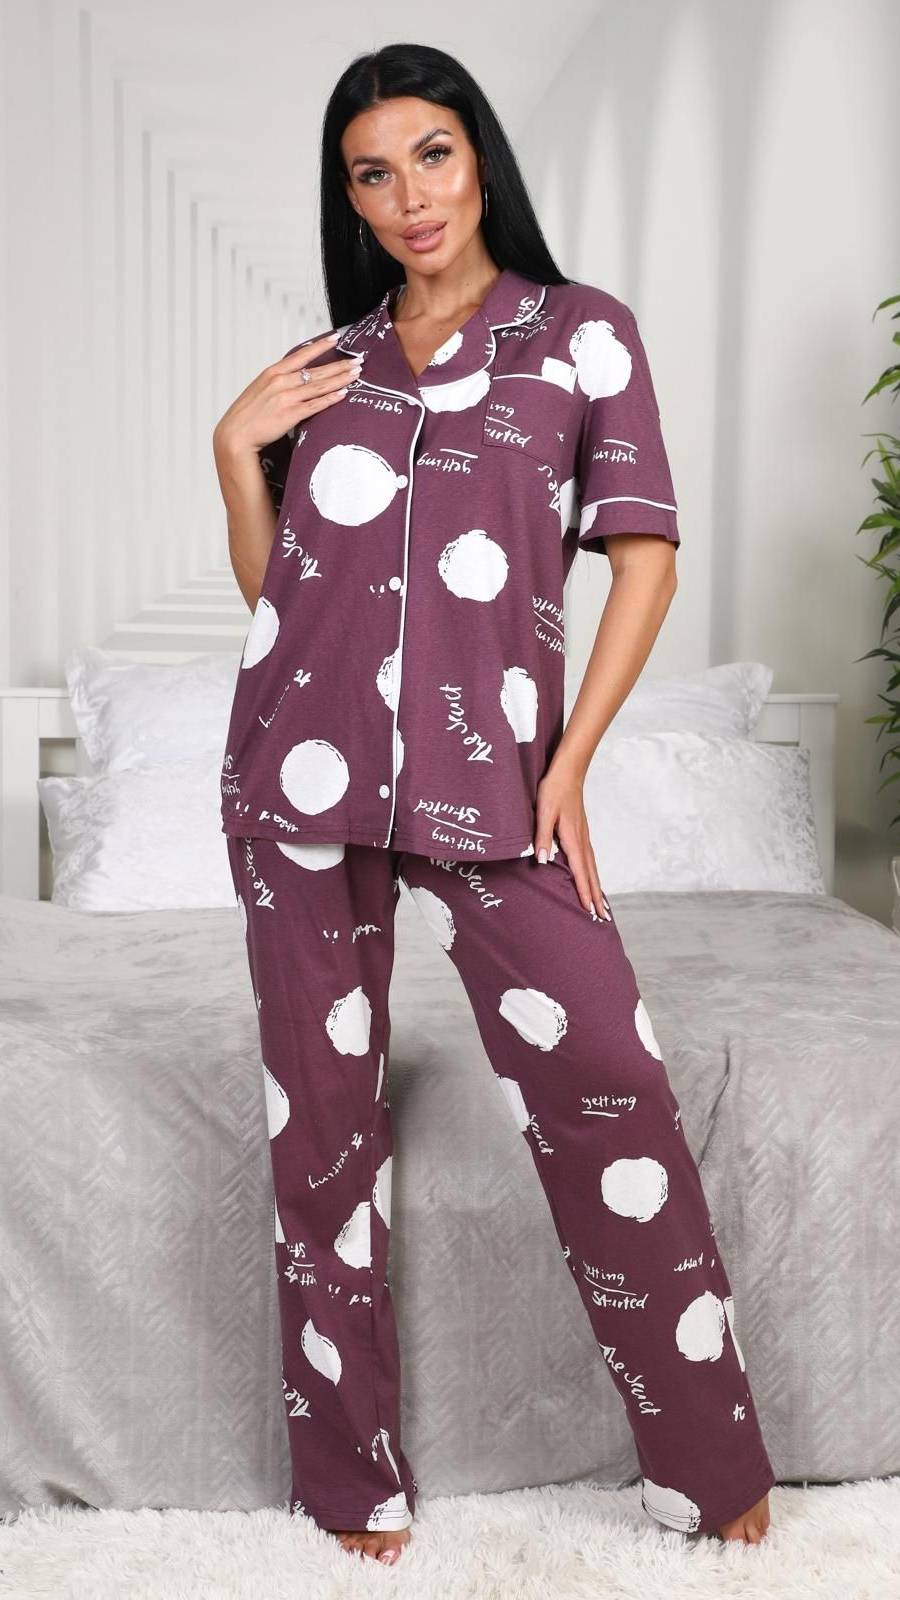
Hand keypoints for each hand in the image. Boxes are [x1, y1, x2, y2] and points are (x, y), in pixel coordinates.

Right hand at [212, 331, 361, 462]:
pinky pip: (315, 405)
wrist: (235, 434)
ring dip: (340, 379)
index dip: (321, 346)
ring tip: (356, 374)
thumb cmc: (247, 414)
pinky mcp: (290, 415)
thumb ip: (278, 381)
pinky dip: (330, 399)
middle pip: (316, 370)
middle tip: (357, 360)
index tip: (336, 337)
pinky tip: (343, 394)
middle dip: (339, 365)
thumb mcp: (260, 389)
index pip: (301, 355)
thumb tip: (295, 377)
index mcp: (273, 372)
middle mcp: (281, 381)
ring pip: (319, 386)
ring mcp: (287, 398)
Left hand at [533, 765, 611, 920]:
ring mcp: (584, 837)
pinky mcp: (582, 832)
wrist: (568, 772)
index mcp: (572, 839)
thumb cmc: (553, 790)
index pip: (580, 872)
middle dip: (597, 897)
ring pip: (593, 868)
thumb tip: (541, 861)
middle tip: (604, 918)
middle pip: (591, 874)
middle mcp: (582, 841)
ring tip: (602, 905)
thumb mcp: (543, 812)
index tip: (590, 911)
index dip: (584, 893)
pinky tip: (592, 877)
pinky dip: (593, 874)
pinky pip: (590, 859)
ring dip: (597, 887)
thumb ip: (542, 837)